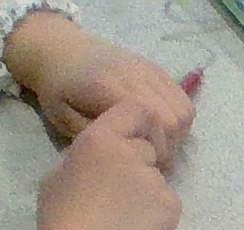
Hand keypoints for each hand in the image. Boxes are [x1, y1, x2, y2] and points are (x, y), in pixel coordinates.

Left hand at [7, 16, 195, 159]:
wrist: (61, 50)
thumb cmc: (59, 90)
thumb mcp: (63, 118)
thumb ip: (95, 137)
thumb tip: (127, 156)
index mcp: (108, 87)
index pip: (153, 120)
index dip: (157, 148)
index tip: (144, 165)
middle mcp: (133, 74)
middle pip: (175, 117)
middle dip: (170, 146)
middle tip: (153, 160)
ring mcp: (147, 69)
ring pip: (184, 108)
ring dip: (177, 134)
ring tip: (157, 145)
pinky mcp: (154, 69)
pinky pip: (181, 97)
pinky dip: (179, 117)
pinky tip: (161, 128)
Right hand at [30, 98, 181, 229]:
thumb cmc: (61, 222)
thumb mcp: (59, 174)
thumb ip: (85, 155)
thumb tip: (101, 154)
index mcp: (100, 138)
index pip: (135, 109)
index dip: (138, 123)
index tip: (133, 141)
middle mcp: (132, 152)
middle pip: (148, 146)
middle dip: (140, 163)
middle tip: (121, 193)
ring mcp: (155, 181)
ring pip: (158, 177)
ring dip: (147, 191)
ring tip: (124, 219)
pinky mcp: (171, 207)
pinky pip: (168, 202)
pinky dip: (157, 214)